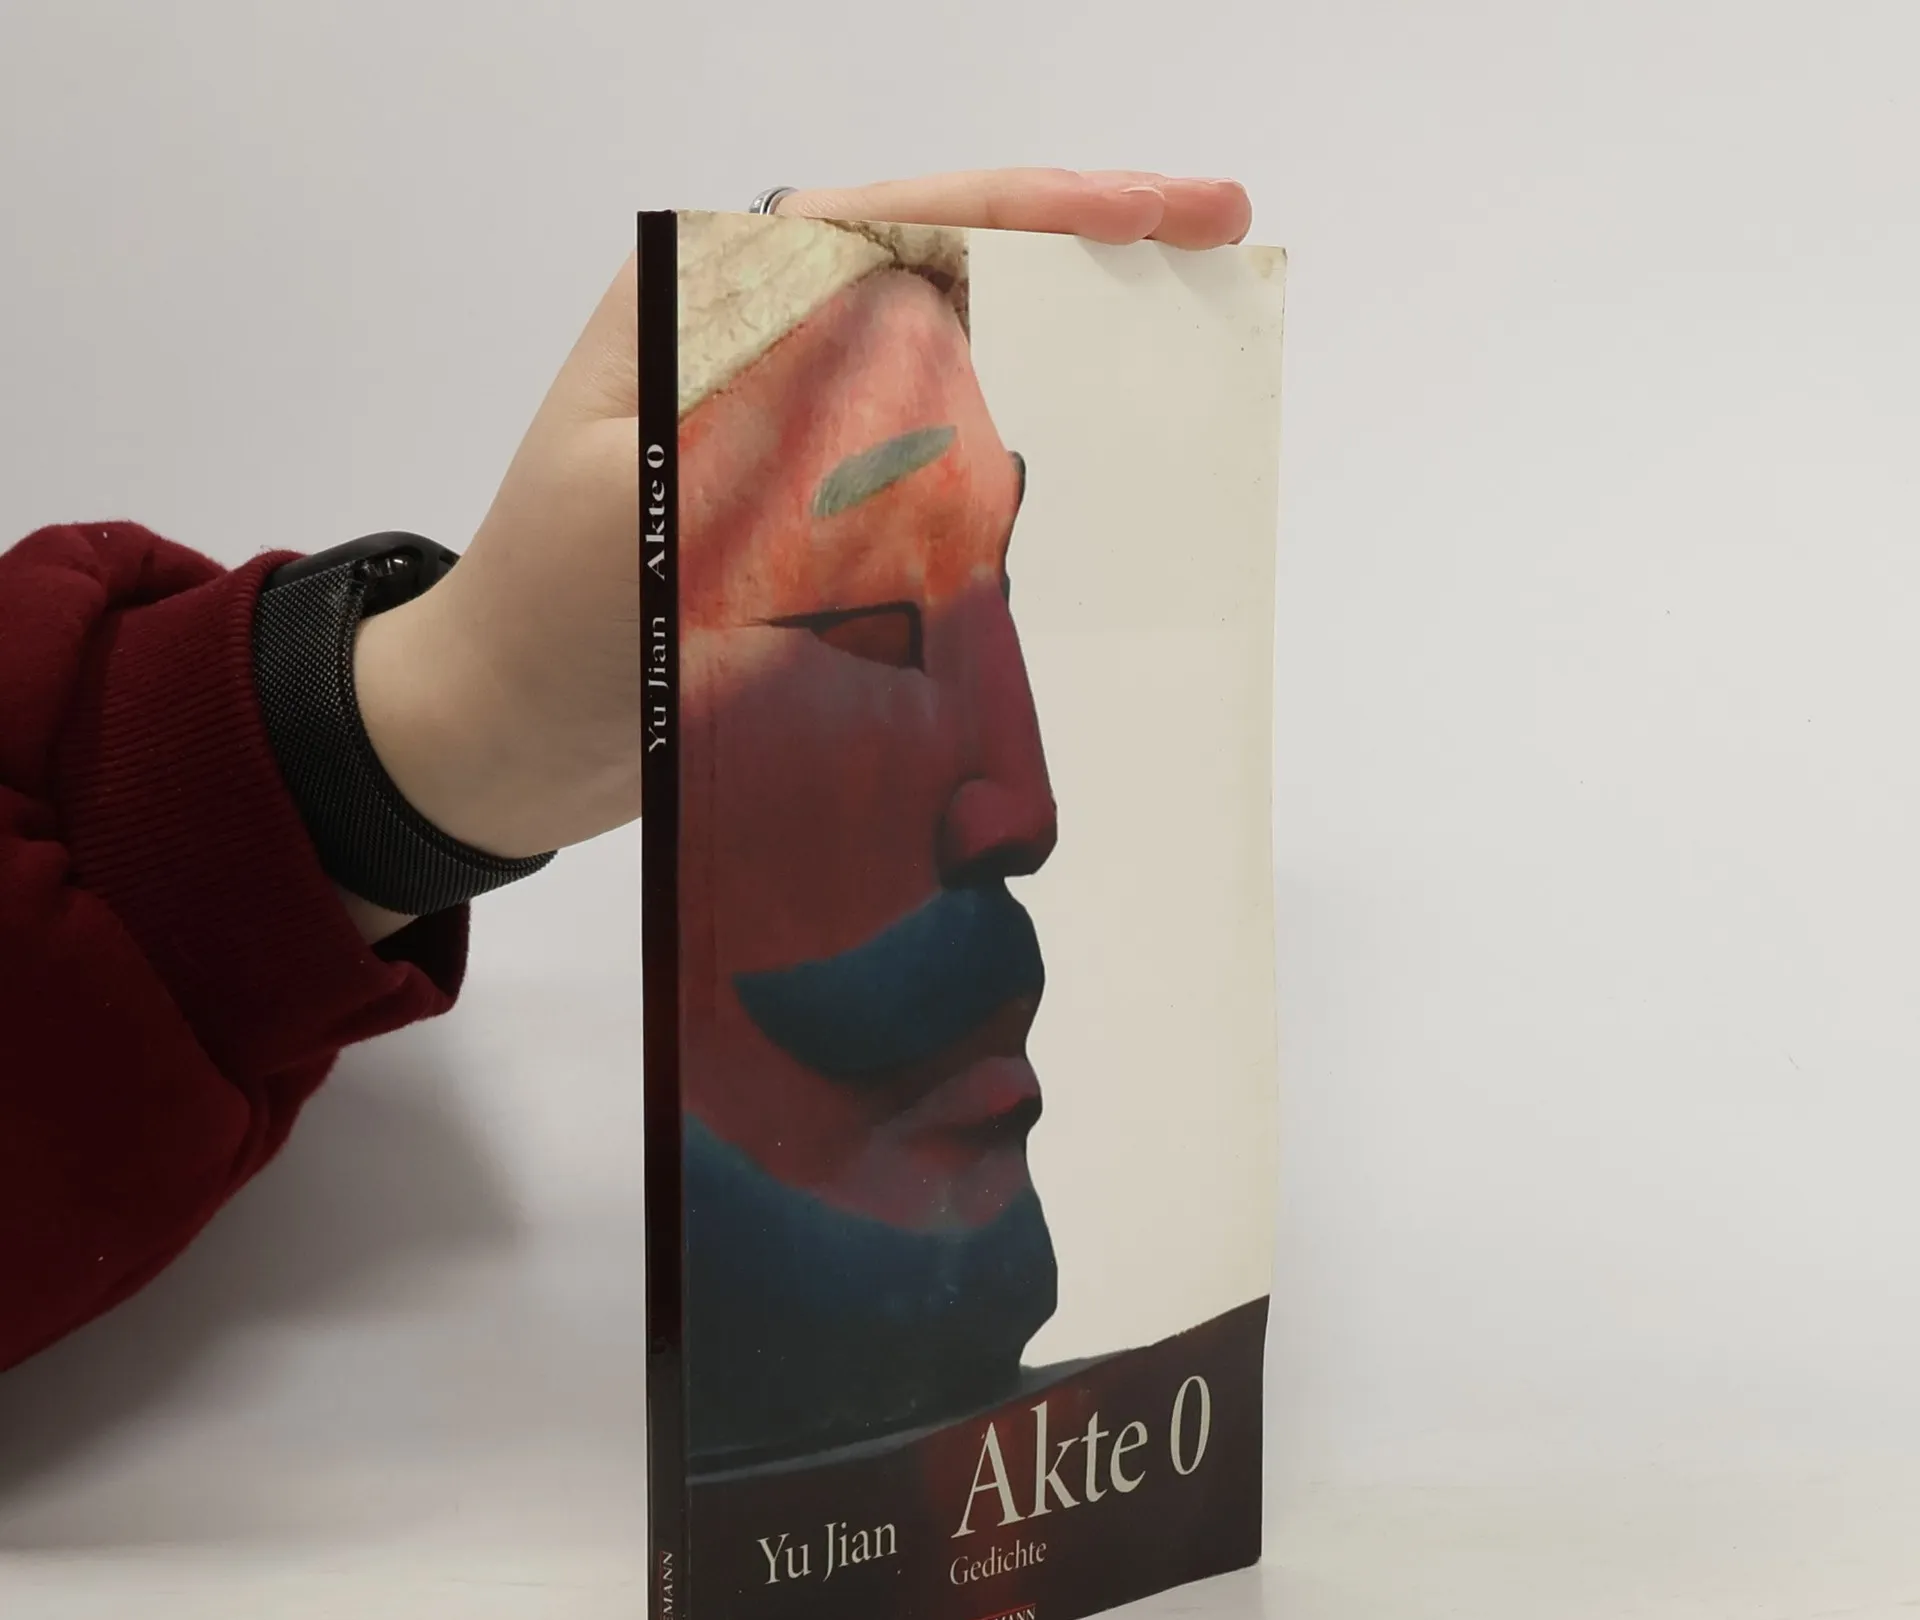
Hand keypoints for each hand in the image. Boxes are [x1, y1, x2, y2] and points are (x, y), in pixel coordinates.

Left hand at [343, 170, 1252, 939]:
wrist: (502, 738)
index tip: (1161, 212)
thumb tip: (952, 418)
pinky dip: (1006, 481)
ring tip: (1172, 362)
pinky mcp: (813, 521)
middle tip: (1213, 250)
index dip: (1040, 208)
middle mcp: (761, 350)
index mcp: (708, 306)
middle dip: (1079, 265)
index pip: (897, 223)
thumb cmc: (548, 624)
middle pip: (948, 275)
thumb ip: (783, 454)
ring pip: (954, 373)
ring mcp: (792, 436)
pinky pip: (932, 479)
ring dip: (1057, 366)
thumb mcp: (649, 522)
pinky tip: (1077, 488)